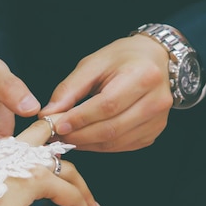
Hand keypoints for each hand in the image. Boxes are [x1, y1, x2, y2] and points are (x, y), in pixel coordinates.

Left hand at [0, 115, 101, 205]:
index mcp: (36, 178)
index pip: (72, 196)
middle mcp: (29, 158)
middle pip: (68, 169)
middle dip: (84, 190)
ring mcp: (14, 149)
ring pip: (50, 144)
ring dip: (66, 155)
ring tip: (74, 165)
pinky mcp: (0, 148)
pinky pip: (31, 139)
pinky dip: (45, 146)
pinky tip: (41, 158)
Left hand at [40, 35, 172, 151]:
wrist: (155, 60)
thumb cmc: (123, 59)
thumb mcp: (93, 64)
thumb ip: (69, 89)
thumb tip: (48, 114)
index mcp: (143, 75)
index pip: (107, 105)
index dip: (80, 118)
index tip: (57, 124)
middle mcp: (156, 100)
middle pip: (111, 128)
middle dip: (79, 135)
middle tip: (57, 135)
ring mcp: (157, 120)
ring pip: (115, 142)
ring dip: (87, 143)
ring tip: (67, 137)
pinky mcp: (153, 132)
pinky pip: (122, 146)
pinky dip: (99, 146)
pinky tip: (86, 138)